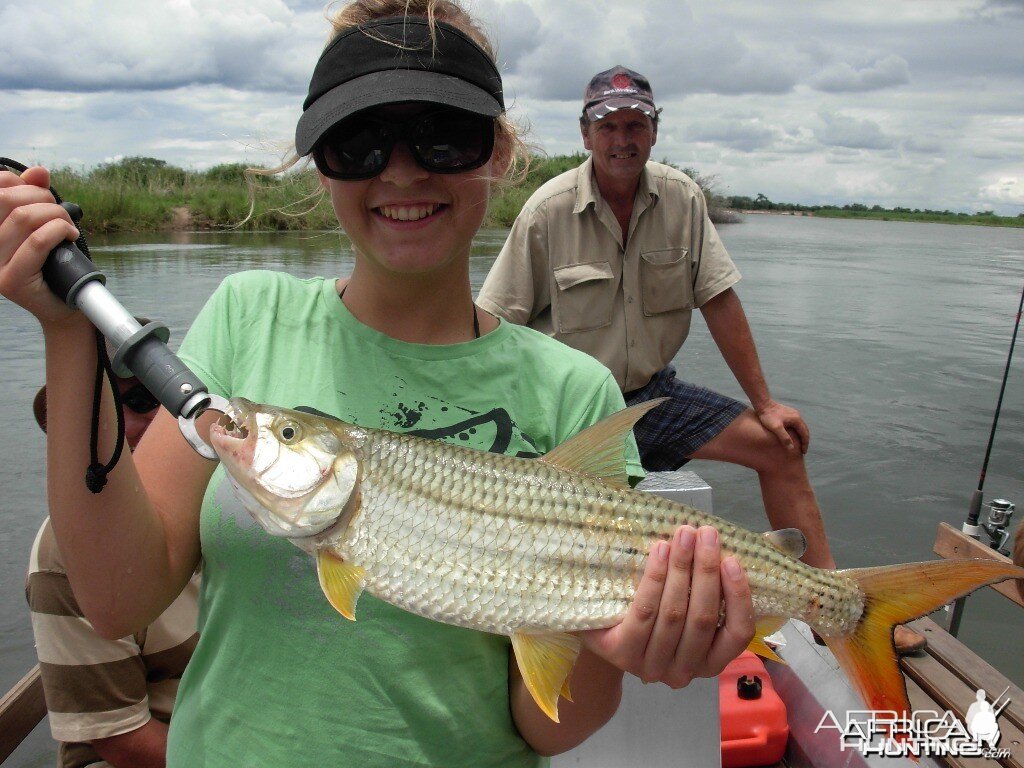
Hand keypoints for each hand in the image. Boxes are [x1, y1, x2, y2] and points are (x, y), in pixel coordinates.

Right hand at [0, 165, 81, 325]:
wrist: (67, 306)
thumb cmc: (57, 264)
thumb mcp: (45, 224)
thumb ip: (36, 197)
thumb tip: (39, 171)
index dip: (19, 182)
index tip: (41, 191)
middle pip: (7, 200)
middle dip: (43, 198)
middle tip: (61, 213)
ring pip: (23, 218)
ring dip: (55, 215)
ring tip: (67, 227)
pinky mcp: (11, 281)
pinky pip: (36, 242)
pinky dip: (59, 231)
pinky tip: (70, 236)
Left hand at [581, 525, 753, 688]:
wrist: (604, 630)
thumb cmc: (656, 614)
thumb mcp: (688, 608)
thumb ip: (707, 591)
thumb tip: (722, 548)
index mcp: (710, 662)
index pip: (737, 635)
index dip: (738, 597)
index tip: (732, 560)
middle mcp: (685, 672)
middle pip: (702, 618)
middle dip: (706, 571)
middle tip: (706, 533)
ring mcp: (653, 666)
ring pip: (673, 613)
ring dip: (681, 568)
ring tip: (684, 535)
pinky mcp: (624, 653)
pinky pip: (644, 611)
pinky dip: (655, 578)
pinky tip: (660, 550)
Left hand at [755, 399, 809, 453]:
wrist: (763, 404)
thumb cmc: (768, 416)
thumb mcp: (776, 428)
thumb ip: (784, 437)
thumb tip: (792, 448)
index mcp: (797, 419)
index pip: (805, 434)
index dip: (805, 444)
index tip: (803, 452)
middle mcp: (797, 416)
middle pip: (804, 430)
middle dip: (804, 440)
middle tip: (802, 450)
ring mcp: (793, 414)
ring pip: (800, 427)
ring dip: (801, 436)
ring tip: (798, 444)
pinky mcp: (788, 413)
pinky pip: (796, 424)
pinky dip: (796, 431)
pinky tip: (792, 435)